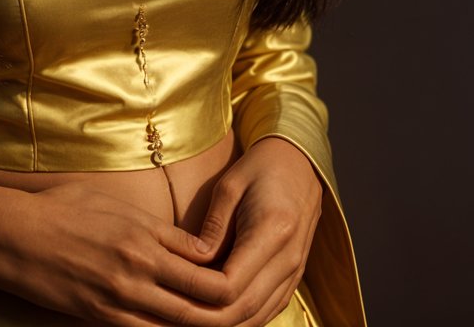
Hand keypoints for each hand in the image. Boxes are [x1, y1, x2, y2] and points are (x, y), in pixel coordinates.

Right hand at [0, 180, 232, 324]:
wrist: (15, 235)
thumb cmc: (62, 210)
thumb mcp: (113, 204)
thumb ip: (156, 229)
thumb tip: (193, 248)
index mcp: (144, 235)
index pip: (204, 263)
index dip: (228, 274)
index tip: (239, 277)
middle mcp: (139, 268)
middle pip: (201, 301)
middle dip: (226, 309)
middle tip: (241, 309)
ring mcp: (120, 298)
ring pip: (178, 325)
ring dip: (199, 325)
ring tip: (218, 323)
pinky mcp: (100, 318)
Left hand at [191, 137, 322, 324]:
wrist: (300, 163)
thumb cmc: (260, 167)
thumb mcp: (229, 186)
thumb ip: (213, 227)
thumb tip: (193, 263)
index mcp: (273, 230)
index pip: (232, 284)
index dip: (200, 294)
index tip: (173, 288)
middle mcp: (289, 259)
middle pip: (245, 309)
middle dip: (208, 319)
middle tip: (173, 315)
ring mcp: (295, 272)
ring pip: (258, 317)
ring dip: (225, 324)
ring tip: (189, 319)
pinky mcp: (294, 277)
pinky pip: (268, 310)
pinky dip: (243, 319)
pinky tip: (216, 315)